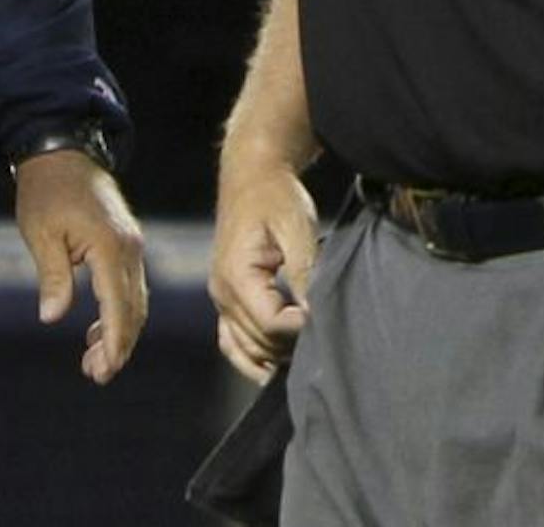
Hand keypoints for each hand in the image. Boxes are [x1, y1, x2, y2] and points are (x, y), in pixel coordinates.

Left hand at [13, 150, 148, 384]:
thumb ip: (53, 276)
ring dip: (119, 332)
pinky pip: (129, 285)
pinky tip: (97, 332)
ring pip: (135, 300)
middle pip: (134, 309)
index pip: (119, 305)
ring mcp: (131, 245)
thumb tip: (52, 316)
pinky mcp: (126, 243)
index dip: (114, 342)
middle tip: (96, 375)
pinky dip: (119, 312)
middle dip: (119, 345)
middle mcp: (129, 248)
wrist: (62, 152)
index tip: (104, 370)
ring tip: (95, 361)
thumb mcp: (41, 234)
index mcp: (110, 247)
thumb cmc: (46, 192)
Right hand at [208, 160, 316, 384]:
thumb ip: (304, 274)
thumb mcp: (297, 230)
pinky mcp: (225, 297)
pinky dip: (250, 357)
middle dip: (292, 343)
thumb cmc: (276, 197)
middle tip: (323, 332)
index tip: (323, 316)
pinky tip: (274, 369)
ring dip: (275, 354)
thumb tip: (315, 314)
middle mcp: (221, 291)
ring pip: (246, 347)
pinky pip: (231, 341)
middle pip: (259, 340)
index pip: (269, 323)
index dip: (300, 327)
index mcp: (236, 275)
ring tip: (306, 349)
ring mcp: (220, 297)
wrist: (252, 175)